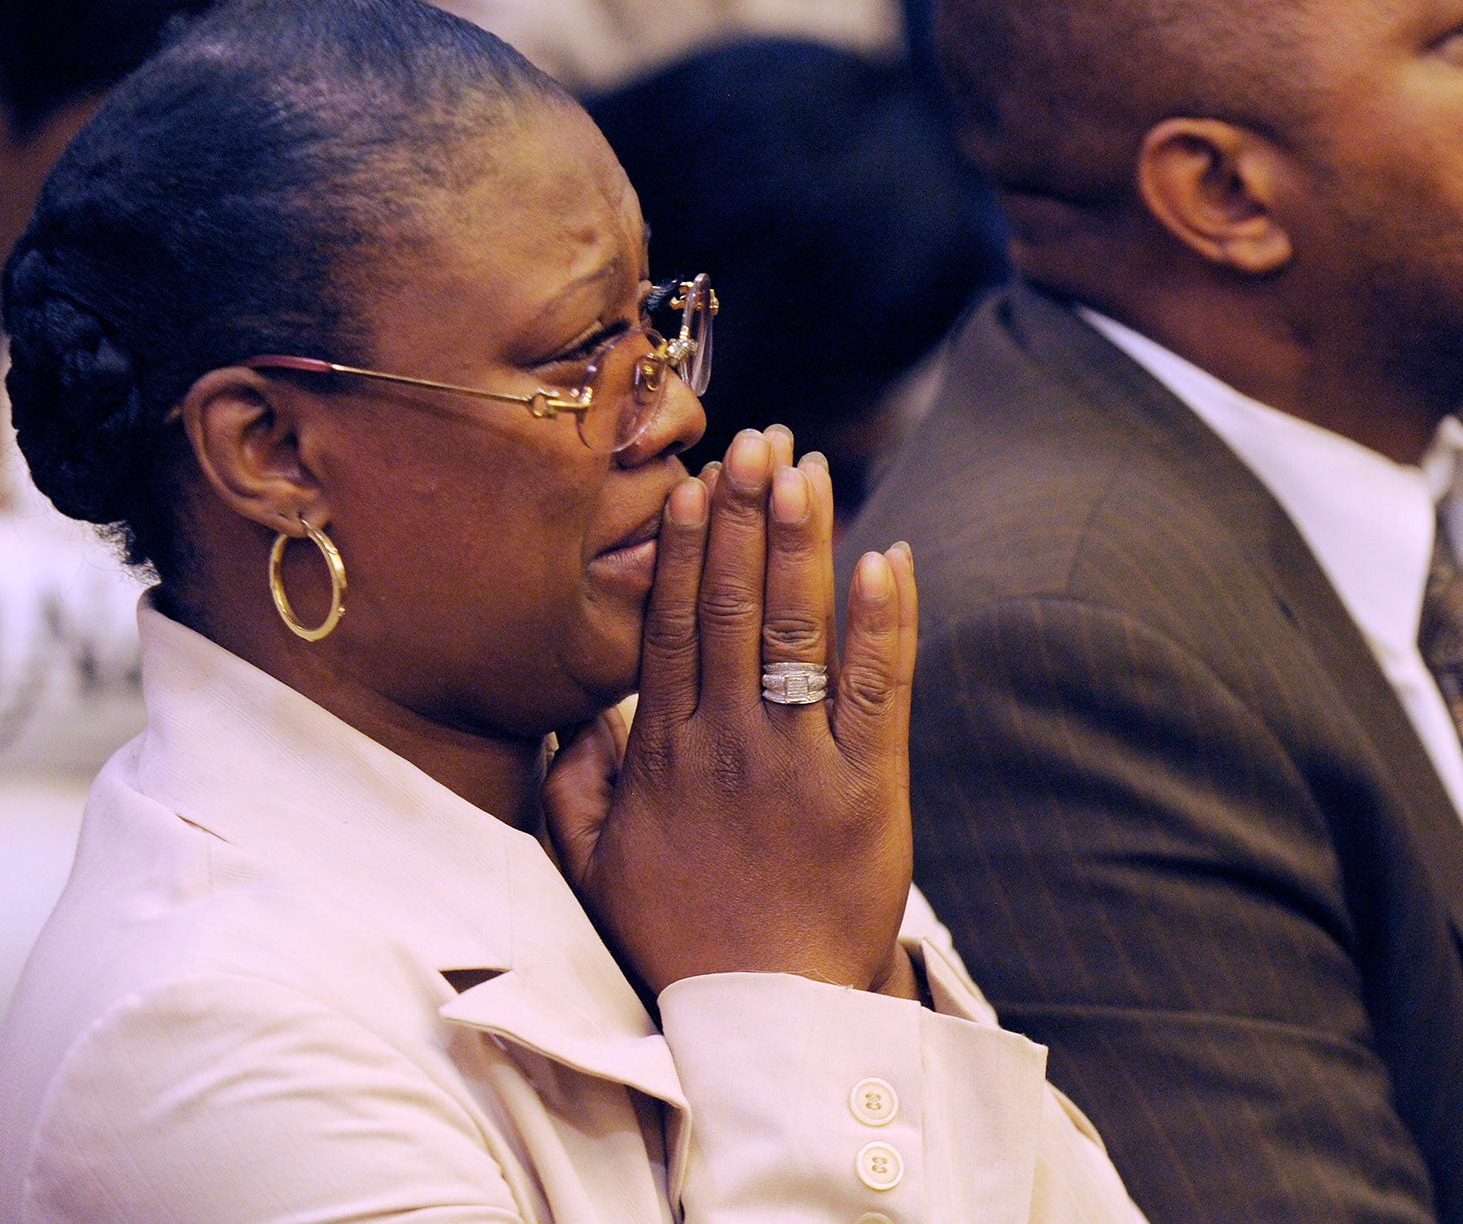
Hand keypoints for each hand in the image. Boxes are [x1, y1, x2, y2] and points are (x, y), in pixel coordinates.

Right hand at [544, 428, 919, 999]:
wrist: (769, 1022)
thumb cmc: (681, 942)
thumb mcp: (595, 870)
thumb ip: (574, 788)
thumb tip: (574, 719)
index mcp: (663, 754)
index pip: (672, 626)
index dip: (686, 549)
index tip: (692, 482)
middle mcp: (727, 744)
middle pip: (735, 607)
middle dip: (745, 516)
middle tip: (756, 440)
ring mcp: (800, 763)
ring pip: (801, 631)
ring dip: (805, 543)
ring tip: (807, 470)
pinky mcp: (869, 790)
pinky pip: (878, 690)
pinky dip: (885, 622)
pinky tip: (888, 559)